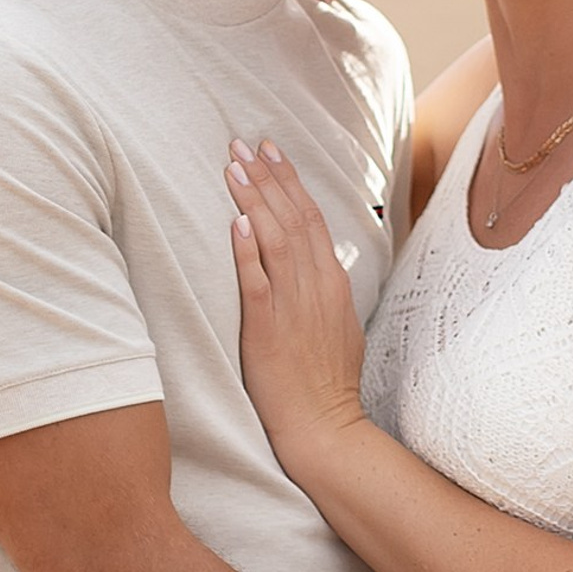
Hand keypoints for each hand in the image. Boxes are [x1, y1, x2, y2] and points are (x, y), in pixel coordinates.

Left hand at [227, 138, 365, 463]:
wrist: (325, 429)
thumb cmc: (327, 382)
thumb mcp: (341, 326)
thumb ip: (329, 290)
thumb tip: (323, 262)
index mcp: (333, 284)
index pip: (311, 218)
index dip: (290, 181)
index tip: (271, 150)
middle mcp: (316, 288)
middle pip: (292, 219)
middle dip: (267, 177)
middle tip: (243, 143)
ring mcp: (293, 309)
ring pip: (274, 241)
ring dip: (253, 200)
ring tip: (231, 167)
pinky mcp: (268, 332)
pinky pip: (258, 284)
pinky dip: (247, 252)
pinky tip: (234, 223)